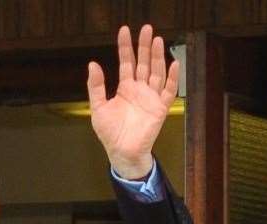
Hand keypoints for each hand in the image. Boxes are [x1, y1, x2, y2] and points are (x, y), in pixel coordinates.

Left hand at [86, 24, 178, 180]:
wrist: (122, 153)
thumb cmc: (110, 133)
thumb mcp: (98, 107)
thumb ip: (96, 87)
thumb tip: (92, 64)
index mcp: (125, 88)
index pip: (127, 62)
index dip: (126, 46)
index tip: (125, 31)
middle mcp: (139, 89)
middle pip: (144, 63)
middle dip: (145, 46)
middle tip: (147, 29)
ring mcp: (151, 98)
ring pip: (156, 72)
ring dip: (158, 57)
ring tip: (158, 40)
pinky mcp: (160, 109)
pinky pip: (169, 91)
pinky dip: (172, 78)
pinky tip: (174, 64)